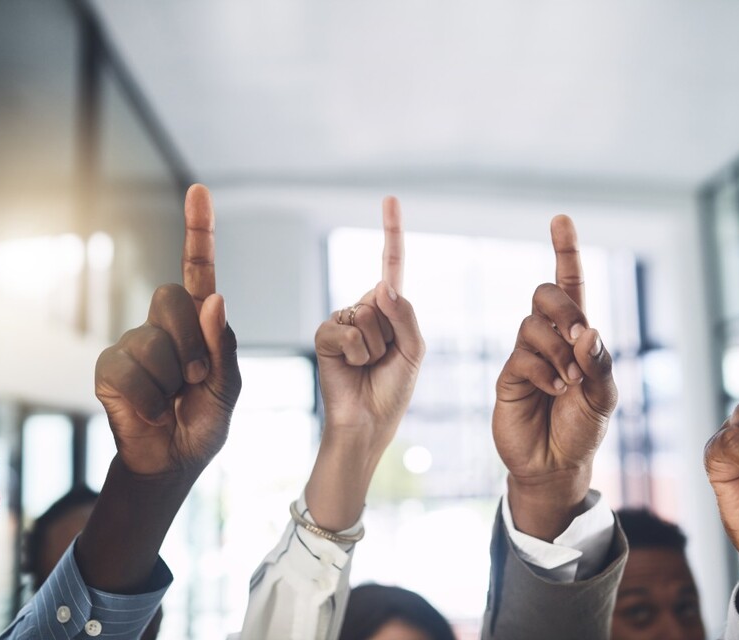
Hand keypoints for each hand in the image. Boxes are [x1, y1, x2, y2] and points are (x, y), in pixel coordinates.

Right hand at [95, 185, 240, 476]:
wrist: (174, 462)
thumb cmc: (204, 422)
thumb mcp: (228, 387)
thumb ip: (222, 346)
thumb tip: (213, 296)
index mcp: (197, 323)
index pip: (197, 270)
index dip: (198, 231)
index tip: (199, 192)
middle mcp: (162, 326)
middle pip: (171, 298)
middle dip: (191, 342)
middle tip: (196, 377)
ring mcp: (132, 344)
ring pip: (151, 342)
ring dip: (172, 378)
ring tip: (174, 400)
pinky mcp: (109, 369)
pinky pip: (129, 371)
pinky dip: (149, 399)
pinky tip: (152, 412)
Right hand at [306, 197, 424, 530]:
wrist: (368, 423)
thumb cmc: (392, 390)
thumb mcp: (414, 351)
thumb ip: (406, 316)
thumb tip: (382, 286)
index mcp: (387, 310)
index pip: (390, 265)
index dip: (391, 232)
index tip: (390, 198)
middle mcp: (362, 309)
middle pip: (385, 298)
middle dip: (393, 334)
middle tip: (383, 361)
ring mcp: (342, 320)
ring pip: (369, 316)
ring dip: (376, 348)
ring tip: (368, 367)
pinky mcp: (325, 335)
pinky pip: (349, 331)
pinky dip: (358, 354)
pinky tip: (352, 369)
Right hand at [492, 215, 616, 540]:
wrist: (555, 465)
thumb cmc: (582, 427)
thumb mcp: (603, 396)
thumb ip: (600, 363)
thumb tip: (588, 330)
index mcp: (577, 335)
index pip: (570, 284)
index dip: (565, 251)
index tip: (560, 219)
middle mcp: (549, 338)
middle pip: (546, 294)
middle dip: (565, 310)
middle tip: (581, 341)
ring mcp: (526, 355)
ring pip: (534, 325)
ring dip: (559, 351)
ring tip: (570, 383)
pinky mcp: (508, 376)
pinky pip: (522, 356)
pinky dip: (544, 371)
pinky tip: (553, 391)